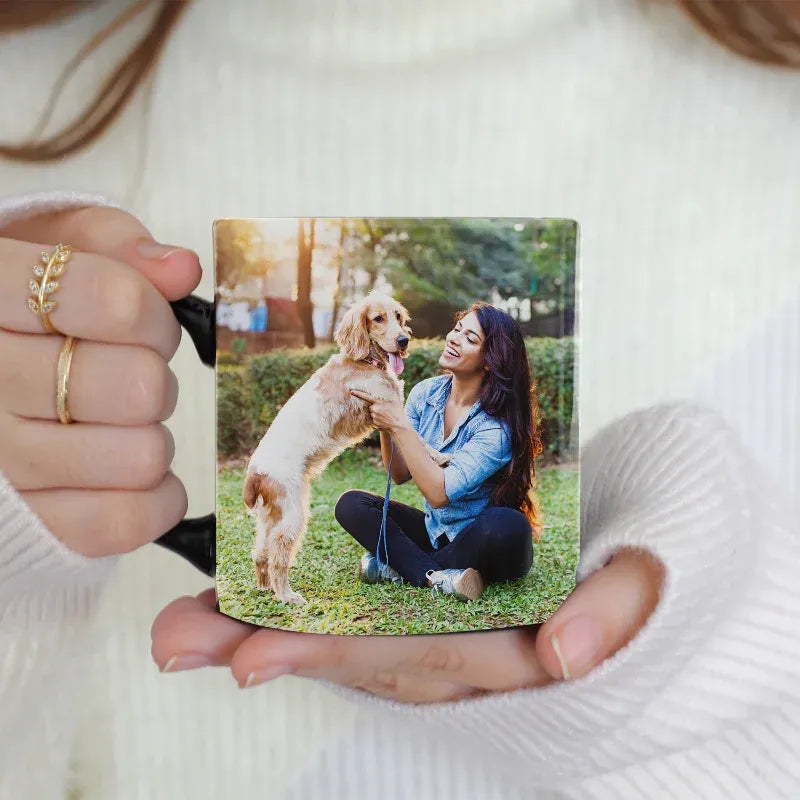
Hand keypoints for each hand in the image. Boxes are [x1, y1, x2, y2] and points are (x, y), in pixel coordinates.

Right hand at [0, 205, 201, 556]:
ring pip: (142, 456)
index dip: (152, 313)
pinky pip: (127, 521)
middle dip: (155, 376)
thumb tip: (181, 269)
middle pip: (140, 387)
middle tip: (130, 373)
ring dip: (150, 436)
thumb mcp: (53, 246)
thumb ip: (114, 243)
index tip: (141, 317)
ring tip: (116, 423)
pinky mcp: (28, 523)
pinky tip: (129, 471)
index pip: (112, 301)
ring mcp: (1, 460)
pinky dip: (154, 498)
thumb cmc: (27, 307)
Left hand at [151, 548, 663, 702]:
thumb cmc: (634, 564)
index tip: (254, 660)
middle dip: (269, 650)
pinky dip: (300, 612)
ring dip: (265, 634)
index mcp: (510, 651)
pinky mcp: (427, 610)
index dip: (335, 658)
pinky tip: (239, 606)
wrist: (633, 554)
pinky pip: (359, 618)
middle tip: (181, 640)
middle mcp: (464, 652)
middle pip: (359, 658)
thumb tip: (566, 652)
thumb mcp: (644, 583)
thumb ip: (618, 613)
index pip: (415, 660)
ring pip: (348, 641)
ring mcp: (441, 635)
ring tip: (184, 627)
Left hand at [350, 389, 407, 432]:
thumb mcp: (396, 400)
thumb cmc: (398, 412)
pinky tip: (384, 420)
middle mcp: (375, 409)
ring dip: (377, 413)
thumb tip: (400, 381)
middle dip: (375, 407)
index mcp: (379, 402)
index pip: (366, 397)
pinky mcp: (374, 422)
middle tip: (385, 410)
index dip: (358, 394)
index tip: (351, 391)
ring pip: (372, 412)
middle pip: (371, 406)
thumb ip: (394, 391)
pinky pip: (373, 419)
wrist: (399, 426)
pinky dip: (377, 419)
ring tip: (385, 415)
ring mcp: (374, 416)